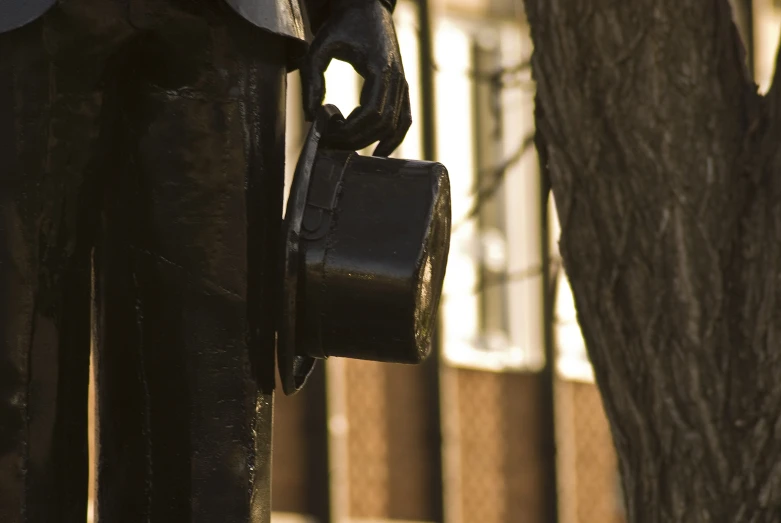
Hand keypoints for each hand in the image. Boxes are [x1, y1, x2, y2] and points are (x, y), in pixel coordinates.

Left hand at [300, 0, 411, 156]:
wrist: (366, 8)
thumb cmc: (341, 25)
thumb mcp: (319, 47)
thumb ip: (312, 80)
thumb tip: (312, 116)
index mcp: (381, 69)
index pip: (372, 114)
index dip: (350, 131)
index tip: (328, 134)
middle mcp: (398, 79)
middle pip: (383, 124)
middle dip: (356, 139)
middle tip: (331, 143)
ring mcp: (403, 84)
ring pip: (395, 126)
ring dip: (371, 141)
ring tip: (346, 146)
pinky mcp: (402, 87)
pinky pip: (404, 120)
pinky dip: (394, 138)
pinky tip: (379, 152)